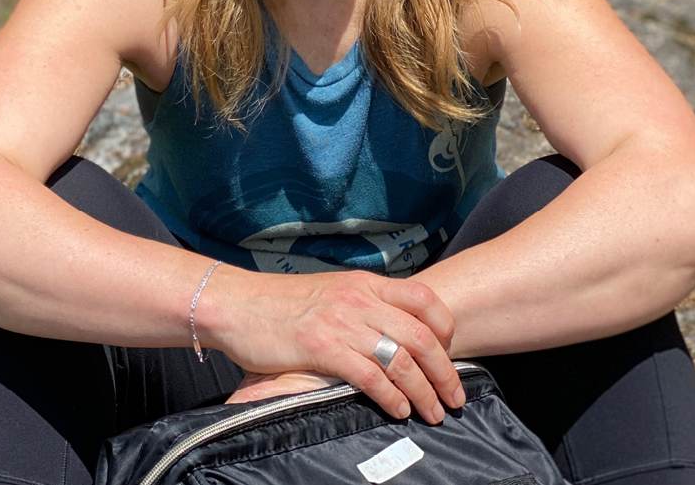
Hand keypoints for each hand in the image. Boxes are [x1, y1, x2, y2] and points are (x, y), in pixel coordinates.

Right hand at [206, 268, 464, 424]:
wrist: (238, 305)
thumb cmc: (282, 303)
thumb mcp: (330, 291)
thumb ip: (361, 303)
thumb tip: (392, 329)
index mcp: (363, 282)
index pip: (423, 297)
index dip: (445, 327)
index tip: (449, 353)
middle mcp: (358, 299)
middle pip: (421, 335)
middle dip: (446, 371)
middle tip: (455, 396)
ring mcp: (341, 323)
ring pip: (402, 360)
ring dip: (425, 391)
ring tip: (434, 412)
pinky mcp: (322, 348)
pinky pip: (371, 377)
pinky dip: (392, 397)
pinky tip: (398, 410)